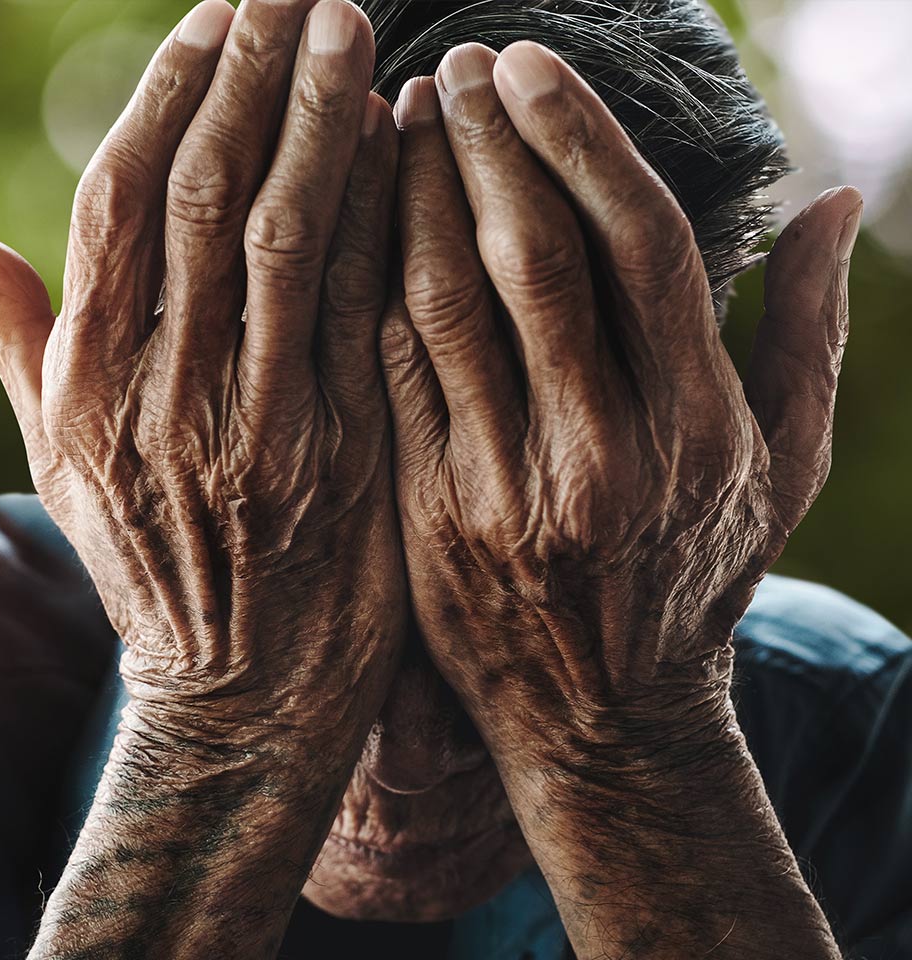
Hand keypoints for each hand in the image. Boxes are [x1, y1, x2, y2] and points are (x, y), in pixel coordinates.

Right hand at [0, 1, 403, 954]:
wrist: (239, 702)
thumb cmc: (151, 569)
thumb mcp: (60, 467)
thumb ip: (20, 341)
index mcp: (85, 388)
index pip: (121, 203)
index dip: (167, 96)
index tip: (213, 19)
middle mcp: (158, 397)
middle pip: (205, 194)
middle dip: (252, 75)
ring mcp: (253, 428)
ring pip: (287, 233)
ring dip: (321, 117)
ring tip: (350, 29)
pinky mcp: (341, 455)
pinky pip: (362, 306)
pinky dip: (381, 211)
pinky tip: (405, 140)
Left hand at [381, 41, 853, 955]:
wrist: (601, 719)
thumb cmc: (694, 578)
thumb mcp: (778, 470)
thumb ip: (806, 333)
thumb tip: (838, 203)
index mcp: (694, 423)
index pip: (636, 244)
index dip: (577, 138)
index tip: (526, 63)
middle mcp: (601, 452)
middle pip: (530, 256)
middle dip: (481, 143)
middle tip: (448, 64)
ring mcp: (502, 488)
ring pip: (443, 305)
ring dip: (410, 196)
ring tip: (392, 116)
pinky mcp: (425, 514)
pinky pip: (387, 375)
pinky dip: (364, 284)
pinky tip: (346, 218)